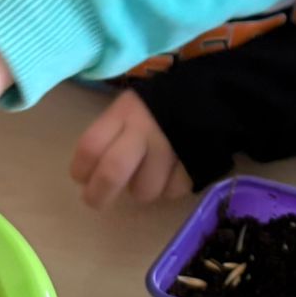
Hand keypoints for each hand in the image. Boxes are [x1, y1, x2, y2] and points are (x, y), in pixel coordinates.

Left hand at [70, 89, 194, 209]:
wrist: (215, 94)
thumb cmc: (161, 105)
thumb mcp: (132, 106)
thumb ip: (111, 133)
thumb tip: (89, 173)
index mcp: (125, 112)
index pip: (91, 146)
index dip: (81, 169)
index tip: (82, 177)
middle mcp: (145, 129)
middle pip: (113, 173)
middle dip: (99, 195)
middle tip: (97, 201)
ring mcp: (171, 147)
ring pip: (145, 190)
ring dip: (142, 189)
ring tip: (149, 175)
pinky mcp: (195, 162)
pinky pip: (172, 191)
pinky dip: (169, 187)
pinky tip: (172, 172)